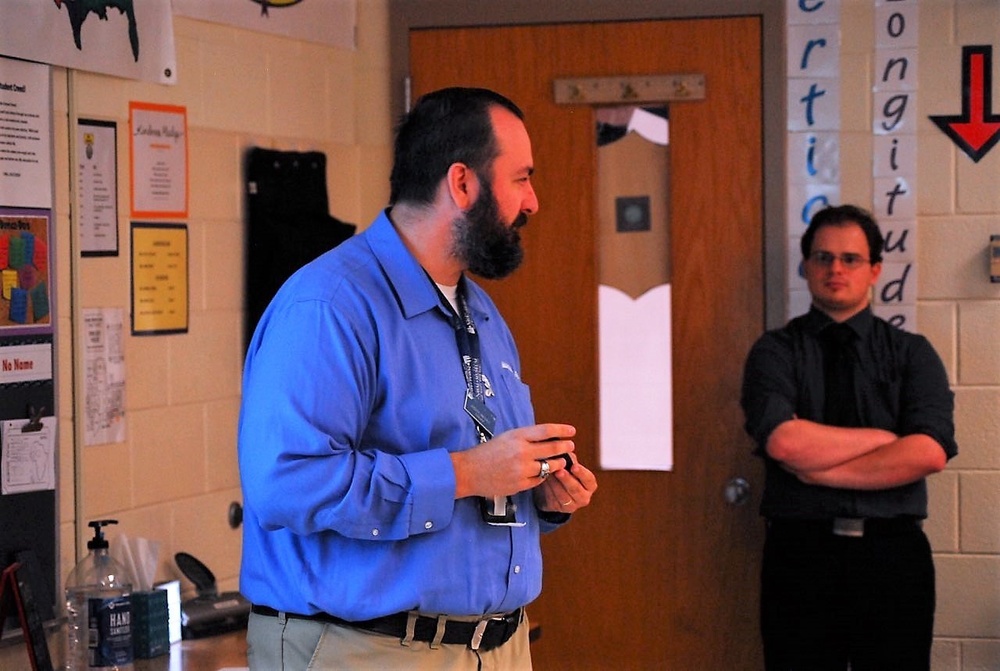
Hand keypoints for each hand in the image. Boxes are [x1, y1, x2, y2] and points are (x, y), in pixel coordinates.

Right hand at [451, 423, 576, 498]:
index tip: (572, 431)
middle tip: (570, 447)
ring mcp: (522, 469)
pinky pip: (539, 480)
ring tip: (561, 461)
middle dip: (565, 447)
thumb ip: (526, 437)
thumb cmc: (488, 452)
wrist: (469, 471)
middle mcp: (522, 452)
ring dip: (558, 464)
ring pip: (549, 466)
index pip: (546, 431)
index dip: (562, 430)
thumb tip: (549, 437)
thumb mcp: (507, 437)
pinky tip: (543, 472)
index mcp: (517, 436)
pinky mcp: (520, 484)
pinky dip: (543, 475)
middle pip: (552, 449)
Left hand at [533, 452, 597, 513]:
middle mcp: (584, 497)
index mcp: (590, 484)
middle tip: (559, 471)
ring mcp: (573, 505)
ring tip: (548, 474)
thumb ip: (569, 460)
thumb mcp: (567, 465)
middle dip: (566, 480)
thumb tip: (565, 451)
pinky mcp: (560, 510)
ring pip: (563, 496)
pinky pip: (553, 501)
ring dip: (555, 485)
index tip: (574, 466)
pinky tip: (543, 483)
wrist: (551, 489)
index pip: (589, 479)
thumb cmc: (563, 473)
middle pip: (576, 489)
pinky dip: (548, 492)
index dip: (582, 473)